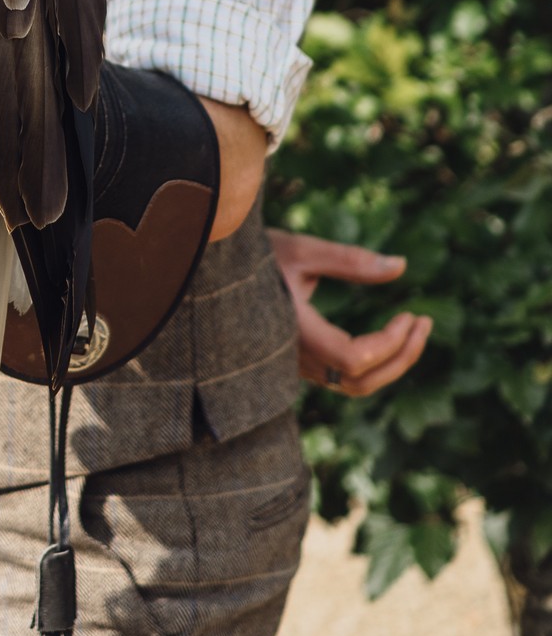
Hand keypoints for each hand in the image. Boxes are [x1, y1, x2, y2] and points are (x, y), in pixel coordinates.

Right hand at [267, 230, 432, 396]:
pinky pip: (343, 378)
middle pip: (362, 381)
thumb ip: (349, 261)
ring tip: (413, 330)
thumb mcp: (301, 250)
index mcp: (294, 334)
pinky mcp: (298, 362)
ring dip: (391, 364)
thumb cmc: (252, 256)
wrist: (211, 272)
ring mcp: (296, 365)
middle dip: (402, 356)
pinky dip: (373, 363)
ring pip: (354, 385)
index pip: (356, 358)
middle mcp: (295, 359)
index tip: (411, 314)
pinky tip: (385, 336)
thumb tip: (401, 266)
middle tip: (424, 322)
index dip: (391, 344)